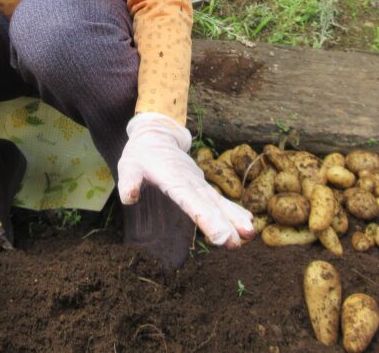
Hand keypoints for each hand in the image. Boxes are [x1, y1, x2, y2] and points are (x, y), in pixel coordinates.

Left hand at [117, 112, 254, 246]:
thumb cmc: (141, 154)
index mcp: (174, 179)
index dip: (205, 218)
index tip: (218, 235)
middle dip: (224, 224)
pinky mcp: (202, 186)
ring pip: (219, 202)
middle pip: (209, 205)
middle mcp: (191, 182)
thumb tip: (130, 198)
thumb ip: (129, 182)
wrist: (157, 136)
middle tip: (237, 243)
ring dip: (234, 218)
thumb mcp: (129, 166)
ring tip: (250, 235)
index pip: (191, 201)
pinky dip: (233, 210)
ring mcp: (199, 183)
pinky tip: (247, 222)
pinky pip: (219, 199)